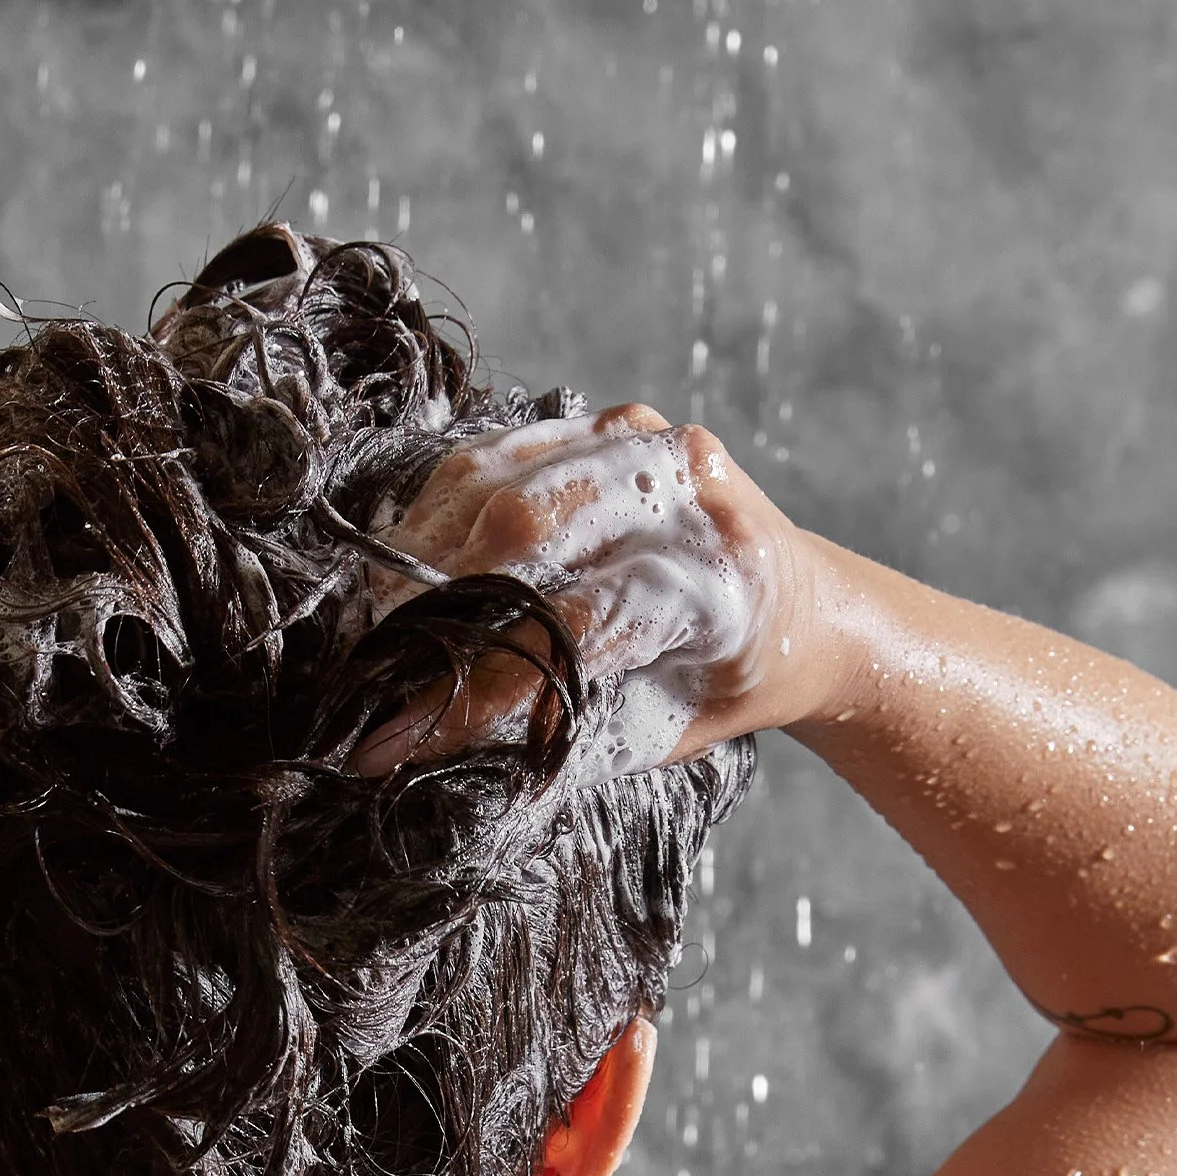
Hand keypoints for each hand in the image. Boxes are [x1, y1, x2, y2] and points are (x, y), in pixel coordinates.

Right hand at [353, 405, 833, 778]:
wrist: (806, 610)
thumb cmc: (723, 685)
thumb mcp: (658, 735)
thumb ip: (558, 736)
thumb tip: (430, 750)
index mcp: (715, 587)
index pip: (566, 630)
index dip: (467, 689)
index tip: (389, 739)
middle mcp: (688, 496)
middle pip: (523, 531)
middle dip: (429, 610)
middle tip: (370, 673)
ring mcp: (649, 444)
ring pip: (498, 485)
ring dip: (419, 560)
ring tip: (379, 629)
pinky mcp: (608, 425)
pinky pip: (494, 456)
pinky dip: (436, 515)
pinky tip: (406, 571)